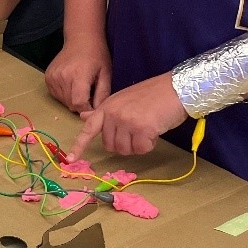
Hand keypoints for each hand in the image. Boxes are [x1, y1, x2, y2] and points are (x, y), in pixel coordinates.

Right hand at [45, 35, 111, 112]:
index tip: (93, 106)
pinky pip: (56, 95)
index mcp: (79, 75)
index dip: (87, 109)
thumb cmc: (97, 55)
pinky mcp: (47, 77)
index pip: (79, 103)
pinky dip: (64, 95)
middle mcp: (63, 76)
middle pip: (70, 104)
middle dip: (81, 105)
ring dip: (72, 100)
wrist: (81, 38)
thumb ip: (102, 94)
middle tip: (89, 95)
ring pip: (63, 101)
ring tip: (80, 88)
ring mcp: (53, 77)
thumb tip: (97, 112)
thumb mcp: (106, 74)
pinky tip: (71, 84)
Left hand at [66, 72, 187, 160]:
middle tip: (139, 128)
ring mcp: (127, 121)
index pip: (89, 128)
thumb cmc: (153, 95)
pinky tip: (155, 129)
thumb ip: (105, 112)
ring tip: (148, 126)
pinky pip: (141, 149)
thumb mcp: (123, 100)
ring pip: (125, 150)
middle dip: (125, 143)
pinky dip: (149, 144)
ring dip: (138, 144)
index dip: (79, 145)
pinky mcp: (141, 129)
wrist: (177, 87)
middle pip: (111, 146)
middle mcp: (114, 114)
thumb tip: (85, 118)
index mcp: (107, 107)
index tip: (70, 160)